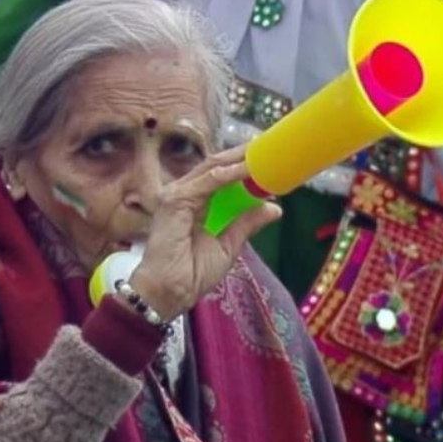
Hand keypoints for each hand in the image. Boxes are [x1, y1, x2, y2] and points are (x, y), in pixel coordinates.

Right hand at [129, 145, 281, 320]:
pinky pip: (208, 181)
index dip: (242, 167)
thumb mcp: (228, 246)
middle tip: (268, 148)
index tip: (268, 161)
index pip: (219, 177)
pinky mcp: (175, 199)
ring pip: (213, 168)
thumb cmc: (190, 275)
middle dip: (243, 156)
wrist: (168, 293)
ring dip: (240, 160)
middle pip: (216, 167)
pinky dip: (231, 173)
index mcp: (193, 203)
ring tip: (263, 153)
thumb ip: (246, 223)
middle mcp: (183, 194)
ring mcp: (177, 194)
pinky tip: (248, 169)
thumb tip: (274, 208)